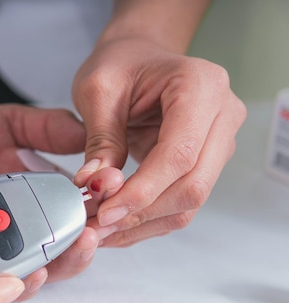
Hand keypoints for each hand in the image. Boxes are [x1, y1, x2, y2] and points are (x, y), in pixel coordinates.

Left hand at [0, 105, 117, 295]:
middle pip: (64, 250)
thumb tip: (87, 133)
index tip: (109, 192)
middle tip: (93, 230)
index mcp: (35, 199)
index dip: (97, 207)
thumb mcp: (3, 125)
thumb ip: (43, 127)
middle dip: (85, 245)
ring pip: (39, 272)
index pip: (76, 212)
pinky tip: (30, 269)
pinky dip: (18, 281)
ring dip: (62, 264)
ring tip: (74, 246)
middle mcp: (20, 230)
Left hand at [72, 38, 246, 245]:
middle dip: (142, 212)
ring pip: (189, 201)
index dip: (142, 190)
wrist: (137, 59)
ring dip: (143, 222)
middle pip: (193, 185)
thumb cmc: (120, 65)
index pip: (179, 154)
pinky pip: (180, 202)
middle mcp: (222, 115)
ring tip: (101, 230)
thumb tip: (95, 187)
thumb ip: (101, 140)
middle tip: (98, 226)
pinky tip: (116, 225)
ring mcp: (218, 142)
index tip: (105, 211)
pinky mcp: (205, 164)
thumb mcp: (98, 91)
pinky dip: (147, 219)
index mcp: (201, 86)